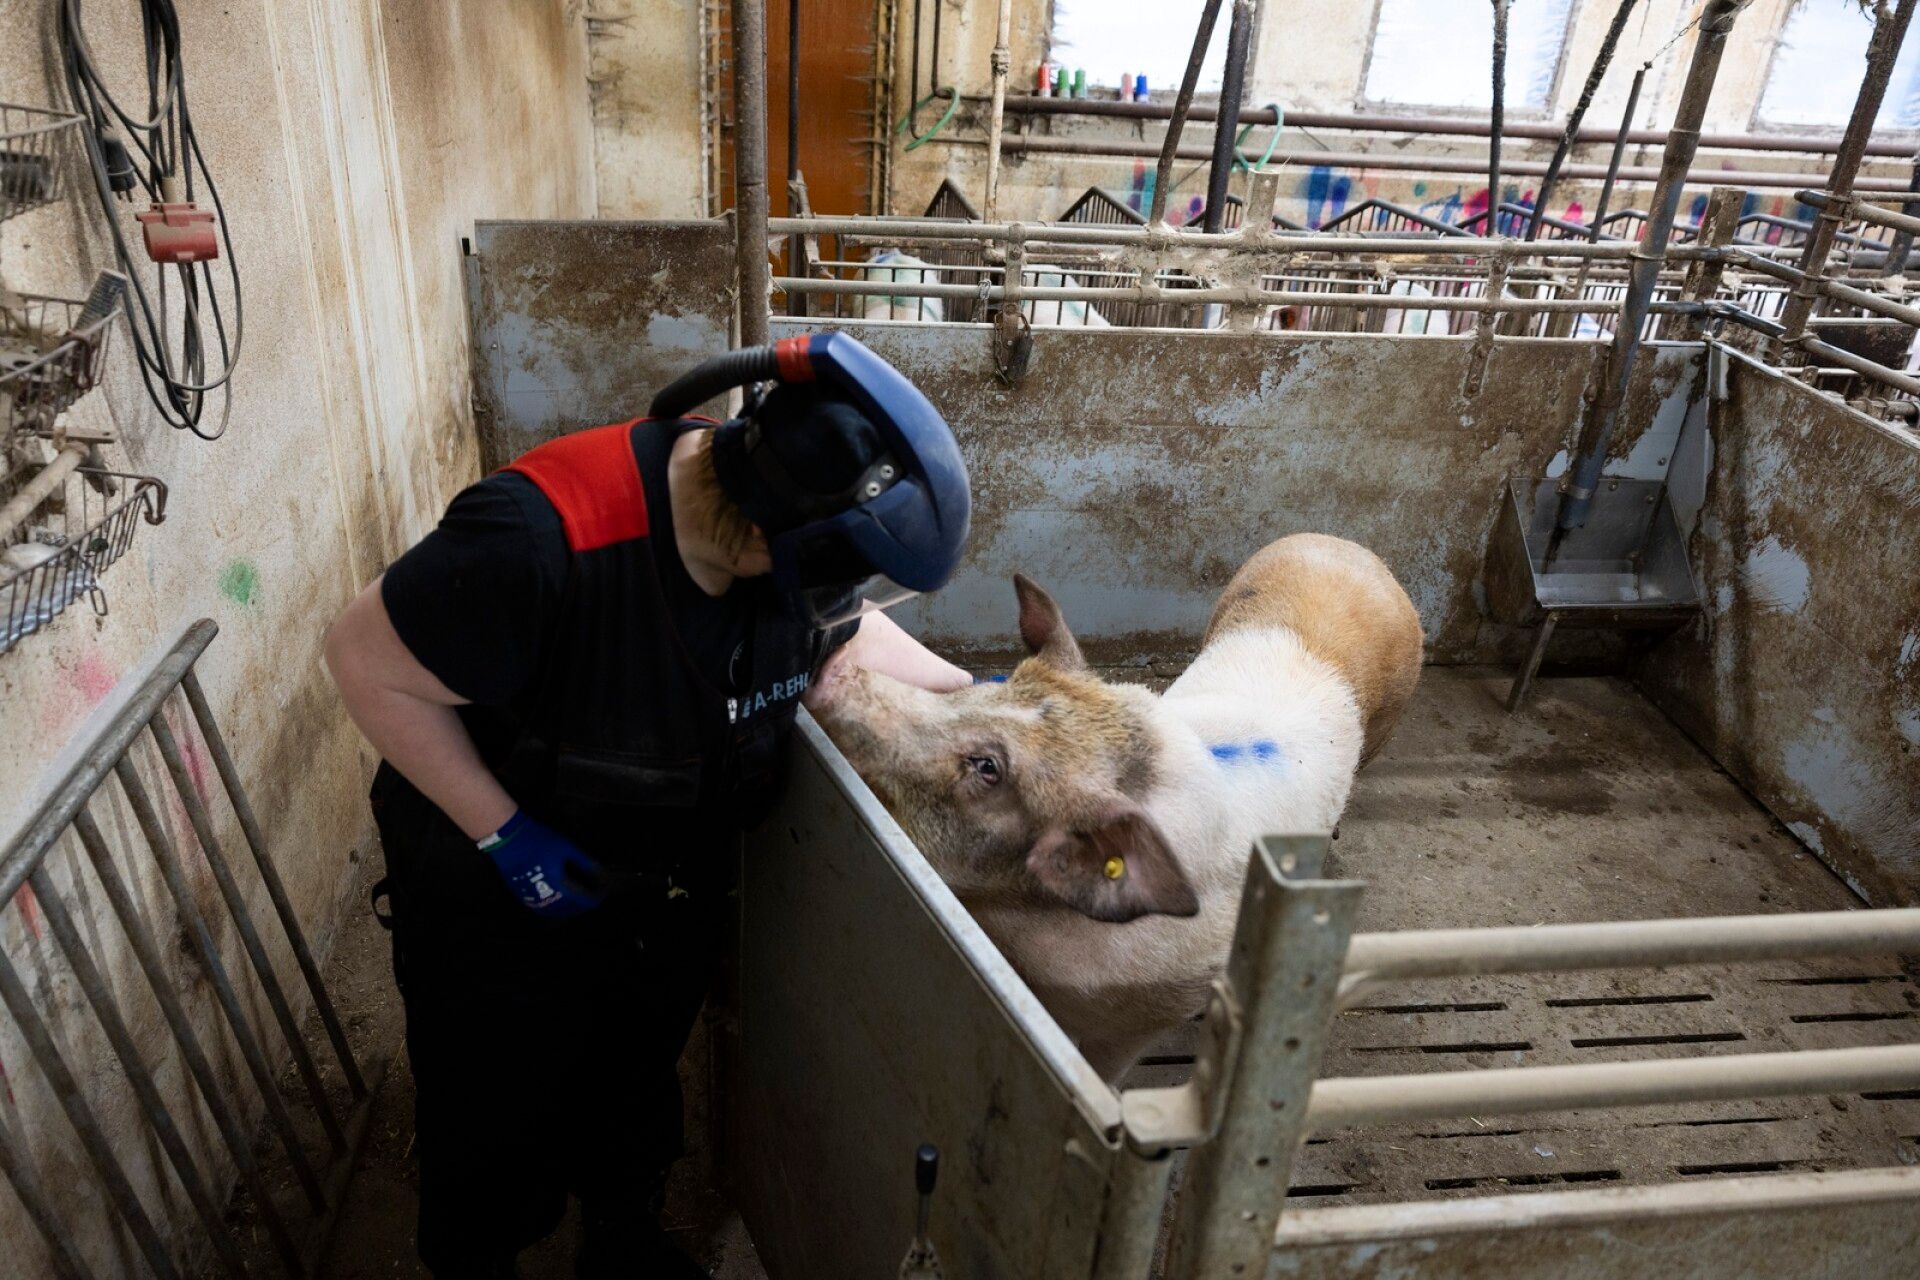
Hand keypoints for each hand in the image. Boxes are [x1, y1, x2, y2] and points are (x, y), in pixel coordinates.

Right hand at [478, 811, 604, 916]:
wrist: (507, 839)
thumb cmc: (539, 840)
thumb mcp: (567, 848)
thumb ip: (585, 862)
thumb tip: (602, 873)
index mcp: (559, 887)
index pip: (584, 900)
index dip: (597, 896)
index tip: (604, 890)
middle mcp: (546, 898)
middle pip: (571, 909)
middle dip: (584, 903)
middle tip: (594, 893)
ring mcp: (531, 898)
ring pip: (555, 911)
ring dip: (570, 908)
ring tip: (579, 899)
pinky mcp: (521, 895)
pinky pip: (542, 908)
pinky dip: (554, 907)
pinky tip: (558, 900)